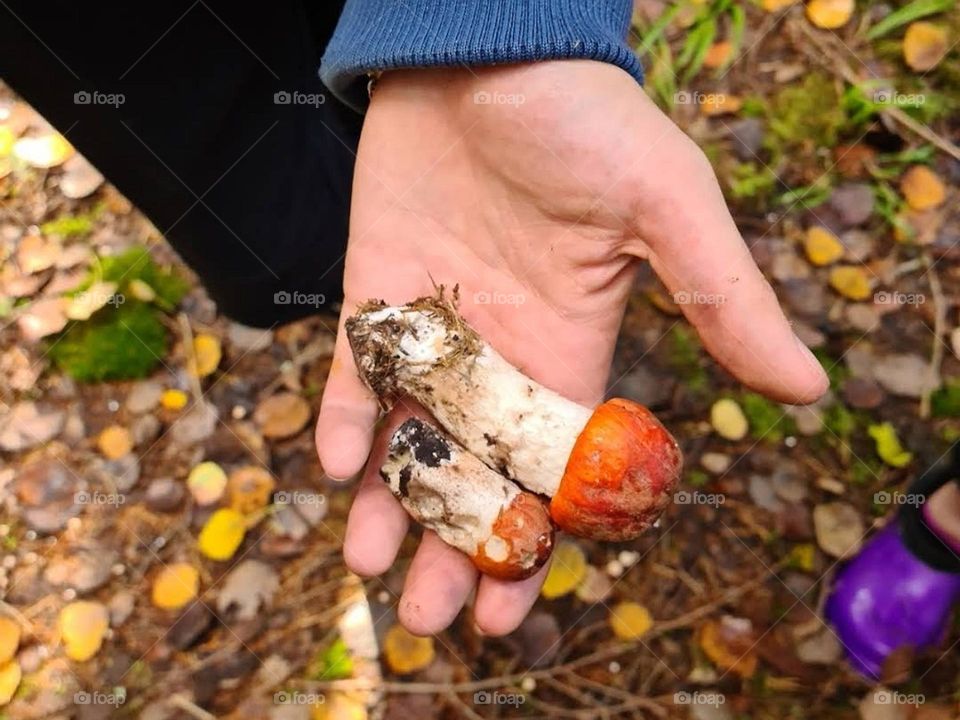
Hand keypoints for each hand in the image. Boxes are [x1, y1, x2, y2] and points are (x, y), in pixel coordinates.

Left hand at [316, 60, 827, 636]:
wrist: (489, 50)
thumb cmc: (587, 122)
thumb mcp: (668, 208)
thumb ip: (723, 299)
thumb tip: (807, 390)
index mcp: (571, 352)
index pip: (552, 471)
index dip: (534, 542)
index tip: (507, 612)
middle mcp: (499, 355)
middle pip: (475, 472)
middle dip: (453, 545)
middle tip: (429, 620)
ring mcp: (432, 327)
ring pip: (406, 436)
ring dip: (386, 501)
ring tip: (367, 566)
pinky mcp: (372, 290)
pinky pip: (352, 369)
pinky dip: (342, 414)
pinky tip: (337, 464)